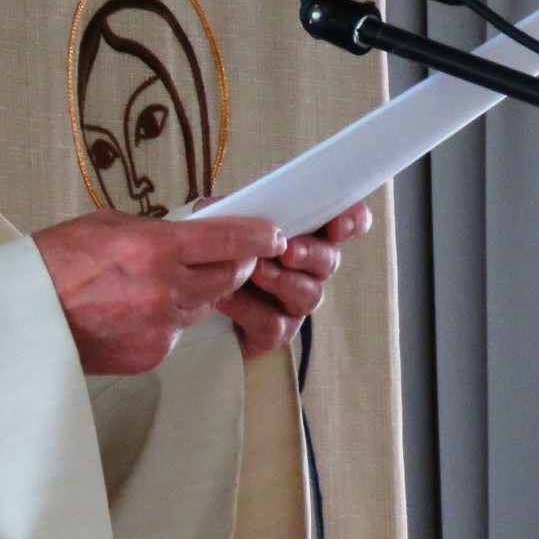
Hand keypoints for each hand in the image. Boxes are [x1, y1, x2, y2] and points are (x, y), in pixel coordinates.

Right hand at [32, 210, 284, 374]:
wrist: (24, 316)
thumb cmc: (54, 265)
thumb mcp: (107, 226)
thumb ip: (157, 231)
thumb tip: (192, 231)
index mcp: (154, 249)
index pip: (229, 240)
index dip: (257, 235)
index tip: (270, 233)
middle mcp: (164, 289)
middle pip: (228, 276)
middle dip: (233, 263)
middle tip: (226, 254)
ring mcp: (160, 326)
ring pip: (202, 304)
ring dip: (196, 291)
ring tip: (159, 281)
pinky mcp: (151, 353)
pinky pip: (176, 331)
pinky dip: (167, 318)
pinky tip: (135, 309)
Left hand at [215, 200, 372, 358]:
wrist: (186, 297)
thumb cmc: (214, 250)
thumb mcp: (221, 219)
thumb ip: (238, 208)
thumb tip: (249, 208)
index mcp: (303, 233)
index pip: (346, 222)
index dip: (352, 221)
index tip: (337, 227)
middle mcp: (307, 268)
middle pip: (330, 260)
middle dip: (310, 254)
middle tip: (287, 251)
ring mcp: (294, 301)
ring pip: (309, 294)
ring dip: (282, 281)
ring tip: (255, 272)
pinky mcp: (275, 331)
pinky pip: (275, 324)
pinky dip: (249, 309)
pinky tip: (226, 299)